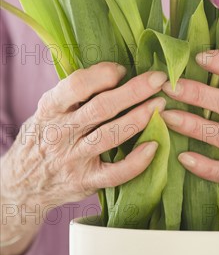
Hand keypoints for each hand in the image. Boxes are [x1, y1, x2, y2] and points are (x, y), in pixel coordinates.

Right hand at [1, 63, 166, 209]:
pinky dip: (136, 162)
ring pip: (110, 137)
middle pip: (100, 108)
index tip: (122, 69)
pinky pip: (114, 174)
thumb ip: (75, 93)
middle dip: (133, 91)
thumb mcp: (48, 109)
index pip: (75, 86)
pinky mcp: (85, 182)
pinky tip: (154, 146)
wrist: (21, 185)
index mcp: (50, 109)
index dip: (103, 74)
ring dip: (139, 118)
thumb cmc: (44, 135)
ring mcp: (73, 159)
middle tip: (158, 79)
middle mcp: (60, 133)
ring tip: (160, 104)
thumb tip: (117, 69)